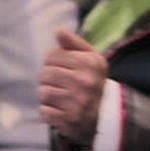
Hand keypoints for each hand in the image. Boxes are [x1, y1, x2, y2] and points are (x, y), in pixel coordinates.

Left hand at [37, 29, 107, 146]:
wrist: (107, 114)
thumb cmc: (94, 82)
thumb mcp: (91, 59)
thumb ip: (74, 44)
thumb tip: (58, 31)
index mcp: (89, 62)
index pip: (51, 56)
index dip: (53, 62)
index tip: (62, 69)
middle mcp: (83, 81)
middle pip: (44, 73)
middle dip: (48, 79)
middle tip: (59, 84)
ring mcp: (76, 101)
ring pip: (42, 92)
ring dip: (47, 96)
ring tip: (59, 97)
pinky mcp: (68, 119)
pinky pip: (43, 111)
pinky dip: (48, 111)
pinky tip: (59, 110)